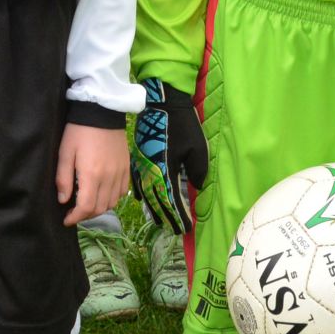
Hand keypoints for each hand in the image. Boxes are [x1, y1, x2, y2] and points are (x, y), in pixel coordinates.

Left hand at [59, 124, 129, 225]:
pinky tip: (102, 194)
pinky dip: (112, 199)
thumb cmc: (79, 130)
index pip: (86, 207)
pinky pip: (122, 192)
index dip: (75, 217)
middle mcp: (109, 177)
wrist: (102, 110)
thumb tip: (63, 200)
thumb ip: (63, 178)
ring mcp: (120, 173)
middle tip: (74, 212)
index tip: (66, 219)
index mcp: (92, 174)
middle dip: (85, 215)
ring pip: (112, 202)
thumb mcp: (65, 152)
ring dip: (99, 208)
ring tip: (87, 204)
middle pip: (100, 208)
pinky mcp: (127, 167)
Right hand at [129, 78, 206, 233]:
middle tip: (173, 230)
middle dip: (166, 217)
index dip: (178, 216)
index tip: (185, 228)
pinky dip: (141, 193)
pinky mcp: (137, 158)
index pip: (172, 201)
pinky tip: (142, 200)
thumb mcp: (197, 148)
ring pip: (146, 194)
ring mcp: (142, 165)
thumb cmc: (182, 125)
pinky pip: (137, 181)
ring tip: (160, 221)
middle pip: (158, 201)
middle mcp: (151, 173)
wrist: (161, 103)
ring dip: (153, 208)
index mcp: (166, 172)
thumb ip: (197, 171)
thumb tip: (195, 186)